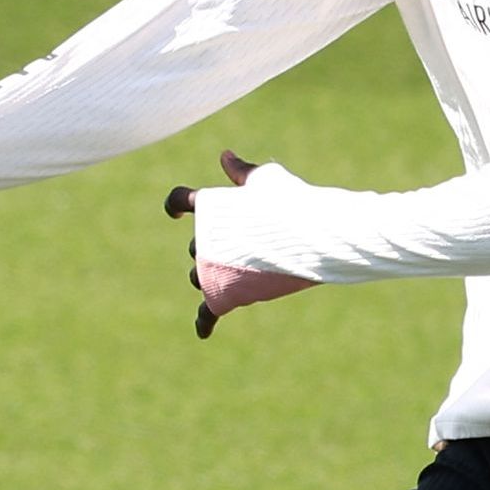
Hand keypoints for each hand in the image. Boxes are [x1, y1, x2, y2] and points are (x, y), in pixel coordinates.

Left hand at [164, 150, 316, 338]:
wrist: (315, 233)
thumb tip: (224, 155)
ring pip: (198, 276)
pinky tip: (202, 333)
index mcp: (209, 206)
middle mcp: (204, 239)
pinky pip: (209, 311)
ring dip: (212, 275)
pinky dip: (205, 321)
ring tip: (244, 270)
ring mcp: (213, 268)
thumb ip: (241, 171)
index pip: (178, 201)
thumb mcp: (267, 179)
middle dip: (214, 247)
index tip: (175, 212)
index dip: (174, 205)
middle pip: (195, 246)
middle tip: (249, 242)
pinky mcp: (228, 293)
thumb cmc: (294, 199)